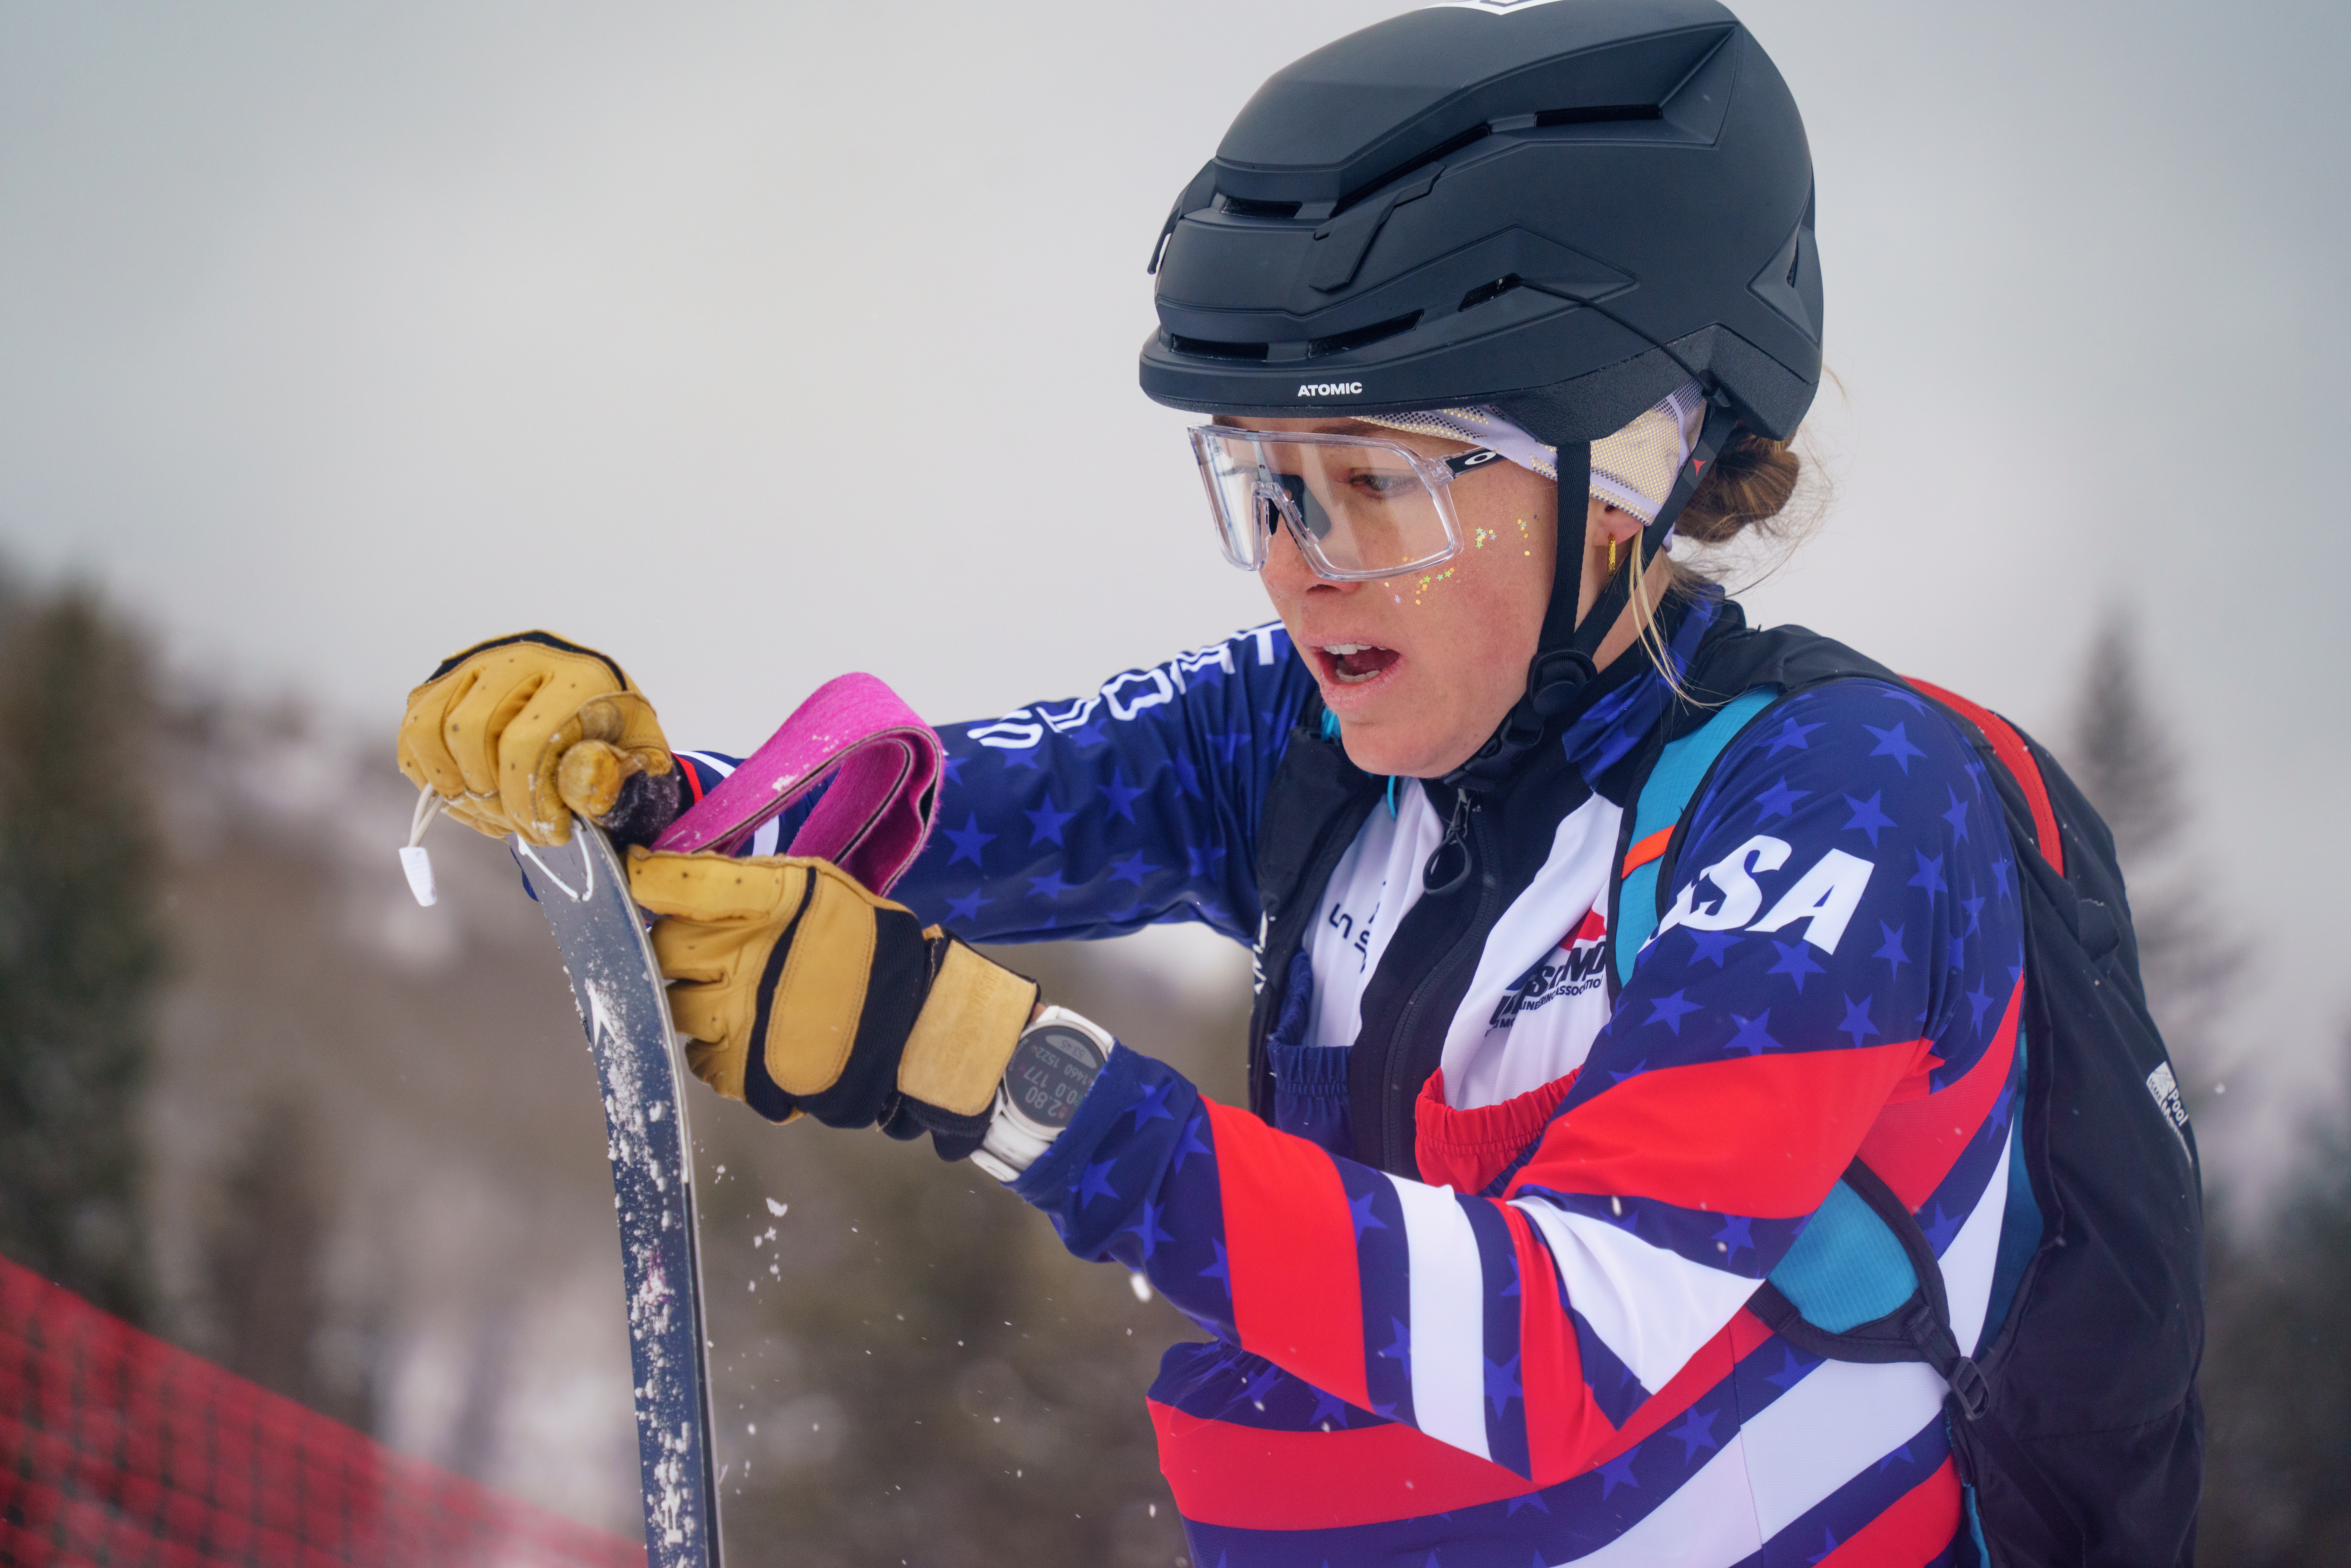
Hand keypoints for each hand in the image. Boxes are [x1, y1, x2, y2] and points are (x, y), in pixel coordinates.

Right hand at [397, 631, 676, 845]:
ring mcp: (477, 666)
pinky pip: (415, 730)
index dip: (529, 799)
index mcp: (576, 676)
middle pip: (471, 732)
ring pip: (432, 728)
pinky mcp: (446, 682)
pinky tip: (468, 797)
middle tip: (519, 826)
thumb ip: (619, 776)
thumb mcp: (638, 758)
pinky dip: (430, 774)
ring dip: (455, 785)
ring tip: (492, 813)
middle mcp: (521, 659)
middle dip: (493, 796)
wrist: (596, 703)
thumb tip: (581, 783)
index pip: (527, 740)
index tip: (550, 832)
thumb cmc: (616, 736)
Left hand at [628, 848, 1038, 1155]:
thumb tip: (680, 876)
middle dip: (676, 947)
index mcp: (770, 904)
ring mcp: (739, 1019)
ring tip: (729, 995)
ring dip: (691, 998)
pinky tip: (743, 1032)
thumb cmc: (867, 948)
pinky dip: (711, 1044)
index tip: (636, 872)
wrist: (912, 1026)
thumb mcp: (818, 890)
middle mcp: (744, 960)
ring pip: (673, 1005)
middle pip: (663, 949)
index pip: (678, 883)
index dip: (647, 876)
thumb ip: (752, 885)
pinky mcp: (742, 1069)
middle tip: (706, 948)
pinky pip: (698, 1056)